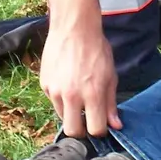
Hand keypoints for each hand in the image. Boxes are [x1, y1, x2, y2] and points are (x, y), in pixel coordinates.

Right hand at [41, 0, 120, 137]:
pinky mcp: (44, 84)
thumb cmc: (96, 49)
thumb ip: (111, 103)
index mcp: (92, 94)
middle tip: (86, 120)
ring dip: (70, 112)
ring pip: (61, 116)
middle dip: (81, 130)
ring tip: (77, 94)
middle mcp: (71, 96)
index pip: (95, 129)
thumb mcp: (111, 75)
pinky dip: (60, 98)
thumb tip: (116, 125)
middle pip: (73, 131)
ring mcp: (55, 91)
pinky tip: (67, 82)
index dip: (99, 131)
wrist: (74, 28)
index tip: (100, 125)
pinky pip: (53, 100)